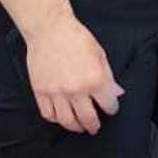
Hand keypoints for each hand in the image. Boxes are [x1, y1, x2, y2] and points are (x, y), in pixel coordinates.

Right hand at [23, 14, 124, 134]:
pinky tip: (61, 117)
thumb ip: (109, 77)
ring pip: (67, 120)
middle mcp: (76, 90)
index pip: (108, 105)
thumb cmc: (77, 38)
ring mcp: (56, 92)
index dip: (111, 108)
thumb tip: (117, 93)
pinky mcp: (40, 91)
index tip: (110, 108)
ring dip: (75, 127)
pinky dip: (56, 119)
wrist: (50, 30)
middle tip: (95, 127)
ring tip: (79, 127)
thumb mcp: (100, 55)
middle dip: (94, 125)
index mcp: (95, 80)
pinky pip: (48, 114)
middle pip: (87, 118)